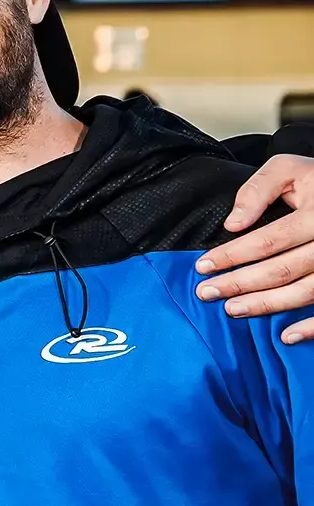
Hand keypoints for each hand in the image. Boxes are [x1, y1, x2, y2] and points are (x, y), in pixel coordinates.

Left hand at [194, 154, 313, 342]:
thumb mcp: (289, 169)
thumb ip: (258, 190)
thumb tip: (233, 224)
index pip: (268, 240)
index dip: (233, 254)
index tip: (202, 266)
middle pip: (282, 270)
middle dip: (240, 284)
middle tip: (206, 293)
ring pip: (305, 292)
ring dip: (267, 305)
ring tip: (232, 310)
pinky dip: (313, 327)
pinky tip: (287, 336)